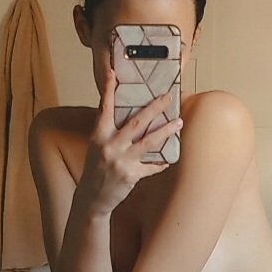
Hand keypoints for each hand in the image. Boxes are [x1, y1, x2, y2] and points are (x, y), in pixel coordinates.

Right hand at [78, 69, 182, 216]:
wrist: (91, 198)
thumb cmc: (96, 169)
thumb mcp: (97, 146)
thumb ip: (109, 131)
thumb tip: (126, 114)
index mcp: (99, 135)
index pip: (104, 108)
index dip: (108, 90)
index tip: (112, 73)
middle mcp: (110, 146)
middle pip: (136, 122)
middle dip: (154, 108)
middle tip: (167, 97)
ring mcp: (121, 161)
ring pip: (149, 142)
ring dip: (166, 130)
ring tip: (179, 122)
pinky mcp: (131, 176)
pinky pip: (152, 166)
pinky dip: (162, 162)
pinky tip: (170, 158)